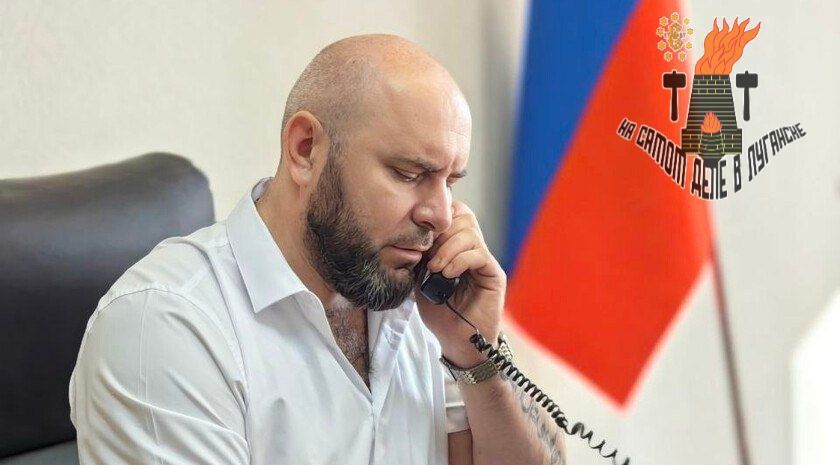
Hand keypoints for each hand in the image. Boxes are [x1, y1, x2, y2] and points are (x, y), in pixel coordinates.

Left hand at [414, 200, 505, 367]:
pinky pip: (478, 253)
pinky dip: (459, 260)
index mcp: (456, 245)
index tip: (419, 238)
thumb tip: (410, 235)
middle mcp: (473, 248)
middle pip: (463, 216)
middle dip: (440, 232)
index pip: (452, 213)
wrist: (456, 340)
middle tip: (427, 254)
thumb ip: (420, 255)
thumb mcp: (421, 278)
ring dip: (447, 248)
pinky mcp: (493, 273)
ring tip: (436, 268)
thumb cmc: (439, 311)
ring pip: (469, 232)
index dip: (436, 219)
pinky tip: (447, 274)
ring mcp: (484, 260)